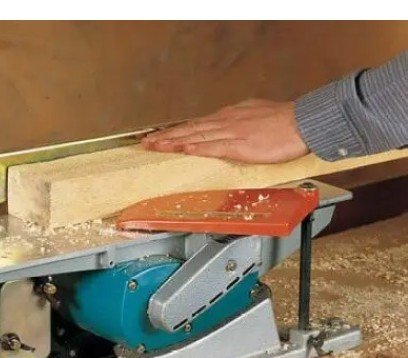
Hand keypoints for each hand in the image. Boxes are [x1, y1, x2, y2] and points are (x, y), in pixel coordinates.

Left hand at [142, 99, 308, 163]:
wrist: (303, 122)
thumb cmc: (284, 122)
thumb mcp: (256, 117)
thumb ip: (239, 126)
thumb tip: (228, 132)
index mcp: (230, 117)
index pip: (197, 124)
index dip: (177, 131)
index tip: (160, 135)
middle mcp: (226, 122)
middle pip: (190, 129)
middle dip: (166, 136)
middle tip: (146, 141)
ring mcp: (232, 132)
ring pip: (196, 136)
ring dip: (173, 141)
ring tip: (155, 146)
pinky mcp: (240, 145)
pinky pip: (213, 146)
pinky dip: (196, 147)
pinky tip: (182, 148)